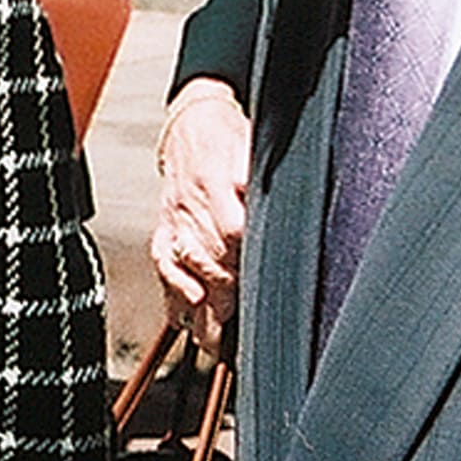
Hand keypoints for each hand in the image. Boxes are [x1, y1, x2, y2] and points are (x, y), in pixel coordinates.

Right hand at [151, 76, 250, 357]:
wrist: (193, 121)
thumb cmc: (231, 137)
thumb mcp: (257, 146)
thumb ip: (270, 179)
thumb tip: (298, 201)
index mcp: (218, 182)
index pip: (233, 230)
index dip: (248, 261)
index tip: (268, 285)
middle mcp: (193, 204)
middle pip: (208, 258)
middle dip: (226, 293)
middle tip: (246, 325)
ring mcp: (175, 219)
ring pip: (183, 268)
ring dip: (201, 304)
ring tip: (218, 340)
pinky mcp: (164, 228)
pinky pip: (162, 265)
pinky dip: (173, 292)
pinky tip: (188, 316)